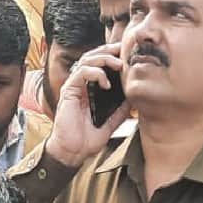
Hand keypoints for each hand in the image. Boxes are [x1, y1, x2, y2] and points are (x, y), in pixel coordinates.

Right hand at [44, 44, 131, 168]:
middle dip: (108, 50)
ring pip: (86, 60)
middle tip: (123, 51)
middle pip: (92, 56)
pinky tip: (105, 82)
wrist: (73, 152)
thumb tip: (133, 101)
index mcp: (90, 89)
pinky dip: (95, 73)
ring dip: (104, 59)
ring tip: (118, 64)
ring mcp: (74, 87)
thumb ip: (119, 111)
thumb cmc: (86, 140)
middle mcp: (81, 85)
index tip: (127, 55)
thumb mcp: (110, 123)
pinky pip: (80, 73)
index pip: (99, 64)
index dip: (112, 56)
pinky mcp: (69, 92)